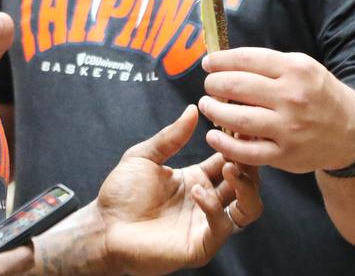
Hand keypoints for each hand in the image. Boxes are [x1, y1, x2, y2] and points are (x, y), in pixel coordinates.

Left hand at [99, 105, 261, 275]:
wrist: (105, 225)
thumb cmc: (121, 193)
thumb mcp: (144, 156)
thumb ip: (170, 136)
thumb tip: (192, 109)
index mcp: (197, 179)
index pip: (230, 161)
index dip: (238, 145)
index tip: (240, 126)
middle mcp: (206, 201)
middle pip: (246, 183)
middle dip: (248, 163)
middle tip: (242, 144)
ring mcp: (205, 224)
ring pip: (248, 209)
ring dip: (245, 187)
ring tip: (229, 168)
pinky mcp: (200, 245)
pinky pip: (221, 227)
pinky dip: (214, 207)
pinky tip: (197, 190)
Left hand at [199, 48, 354, 173]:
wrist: (353, 132)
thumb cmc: (317, 94)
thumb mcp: (302, 68)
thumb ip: (266, 65)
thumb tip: (223, 62)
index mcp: (296, 69)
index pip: (246, 59)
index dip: (220, 61)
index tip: (208, 63)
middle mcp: (292, 97)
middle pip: (236, 87)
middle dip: (213, 85)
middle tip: (209, 86)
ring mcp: (289, 128)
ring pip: (237, 119)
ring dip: (213, 110)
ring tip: (207, 105)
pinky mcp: (286, 155)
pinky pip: (247, 152)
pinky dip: (224, 144)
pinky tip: (213, 136)